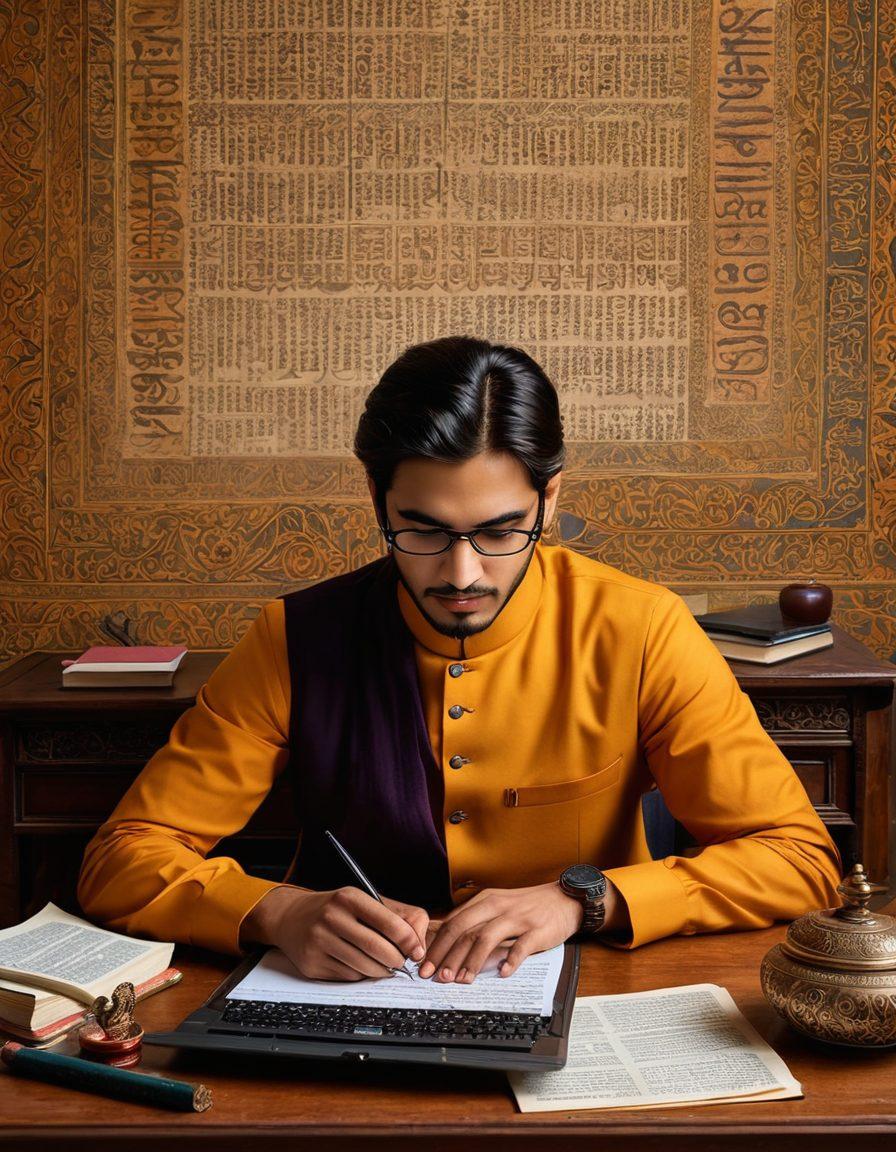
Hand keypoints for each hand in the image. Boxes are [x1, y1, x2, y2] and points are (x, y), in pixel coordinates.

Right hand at [240, 886, 427, 981]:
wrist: (291, 917)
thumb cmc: (335, 909)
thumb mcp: (361, 900)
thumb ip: (392, 916)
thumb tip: (418, 944)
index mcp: (349, 897)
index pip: (388, 922)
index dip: (408, 940)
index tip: (417, 951)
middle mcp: (332, 917)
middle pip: (377, 948)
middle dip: (397, 960)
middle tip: (402, 963)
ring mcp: (319, 941)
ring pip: (363, 967)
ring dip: (381, 971)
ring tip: (385, 966)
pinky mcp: (312, 964)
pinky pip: (347, 976)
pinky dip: (359, 975)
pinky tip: (358, 965)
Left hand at [418, 882, 582, 983]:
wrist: (565, 898)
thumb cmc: (527, 905)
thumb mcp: (498, 904)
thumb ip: (475, 918)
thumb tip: (446, 939)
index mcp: (486, 900)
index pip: (454, 923)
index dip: (438, 945)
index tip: (425, 964)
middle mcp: (499, 907)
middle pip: (465, 930)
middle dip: (447, 955)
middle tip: (436, 977)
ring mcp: (518, 918)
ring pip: (487, 938)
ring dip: (472, 961)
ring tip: (461, 980)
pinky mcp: (538, 930)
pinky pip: (522, 946)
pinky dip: (510, 960)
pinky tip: (502, 973)